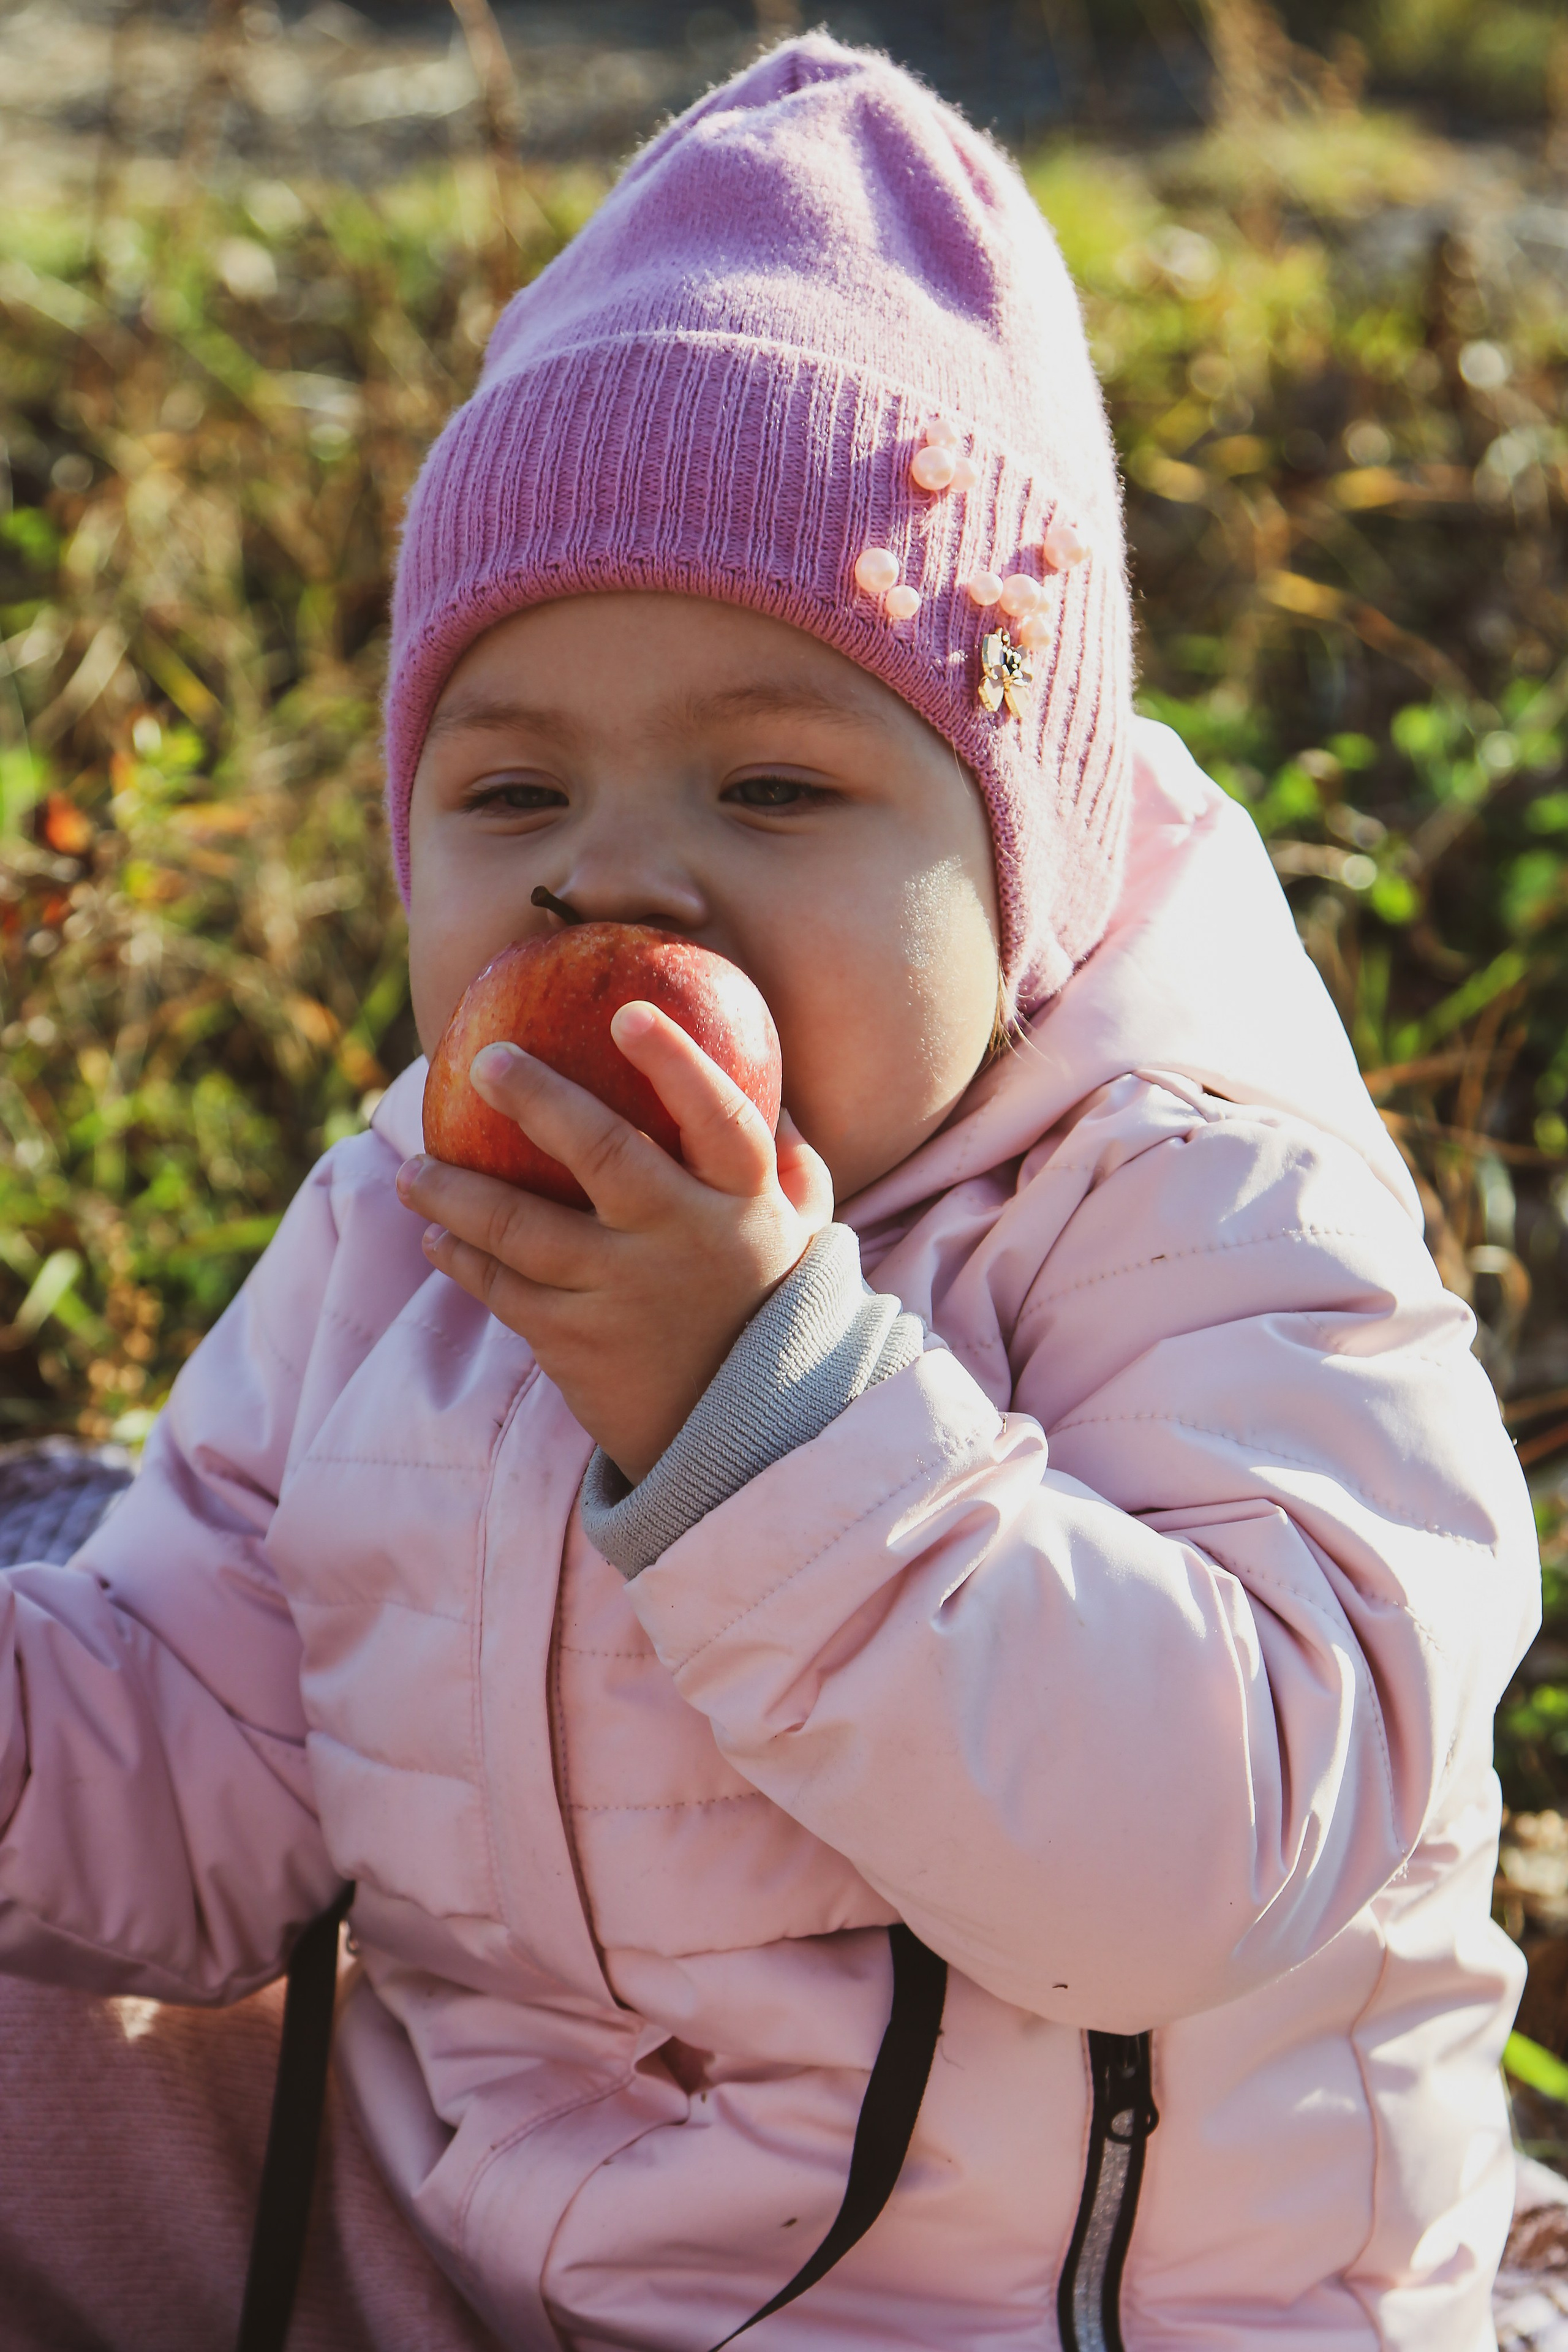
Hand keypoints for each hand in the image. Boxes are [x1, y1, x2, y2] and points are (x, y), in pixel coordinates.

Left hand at [396, 1004, 833, 1482]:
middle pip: (606, 1155)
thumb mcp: (801, 1234)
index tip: (628, 1013)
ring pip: (523, 1229)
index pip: (720, 1119)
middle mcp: (685, 1242)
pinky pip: (504, 1290)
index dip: (676, 1063)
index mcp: (744, 1205)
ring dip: (457, 1193)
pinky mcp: (576, 1344)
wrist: (742, 1440)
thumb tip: (773, 1088)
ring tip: (412, 1170)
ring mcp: (625, 1295)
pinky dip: (462, 1260)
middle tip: (486, 1062)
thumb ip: (788, 1163)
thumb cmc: (766, 1307)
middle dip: (539, 1100)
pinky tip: (435, 1236)